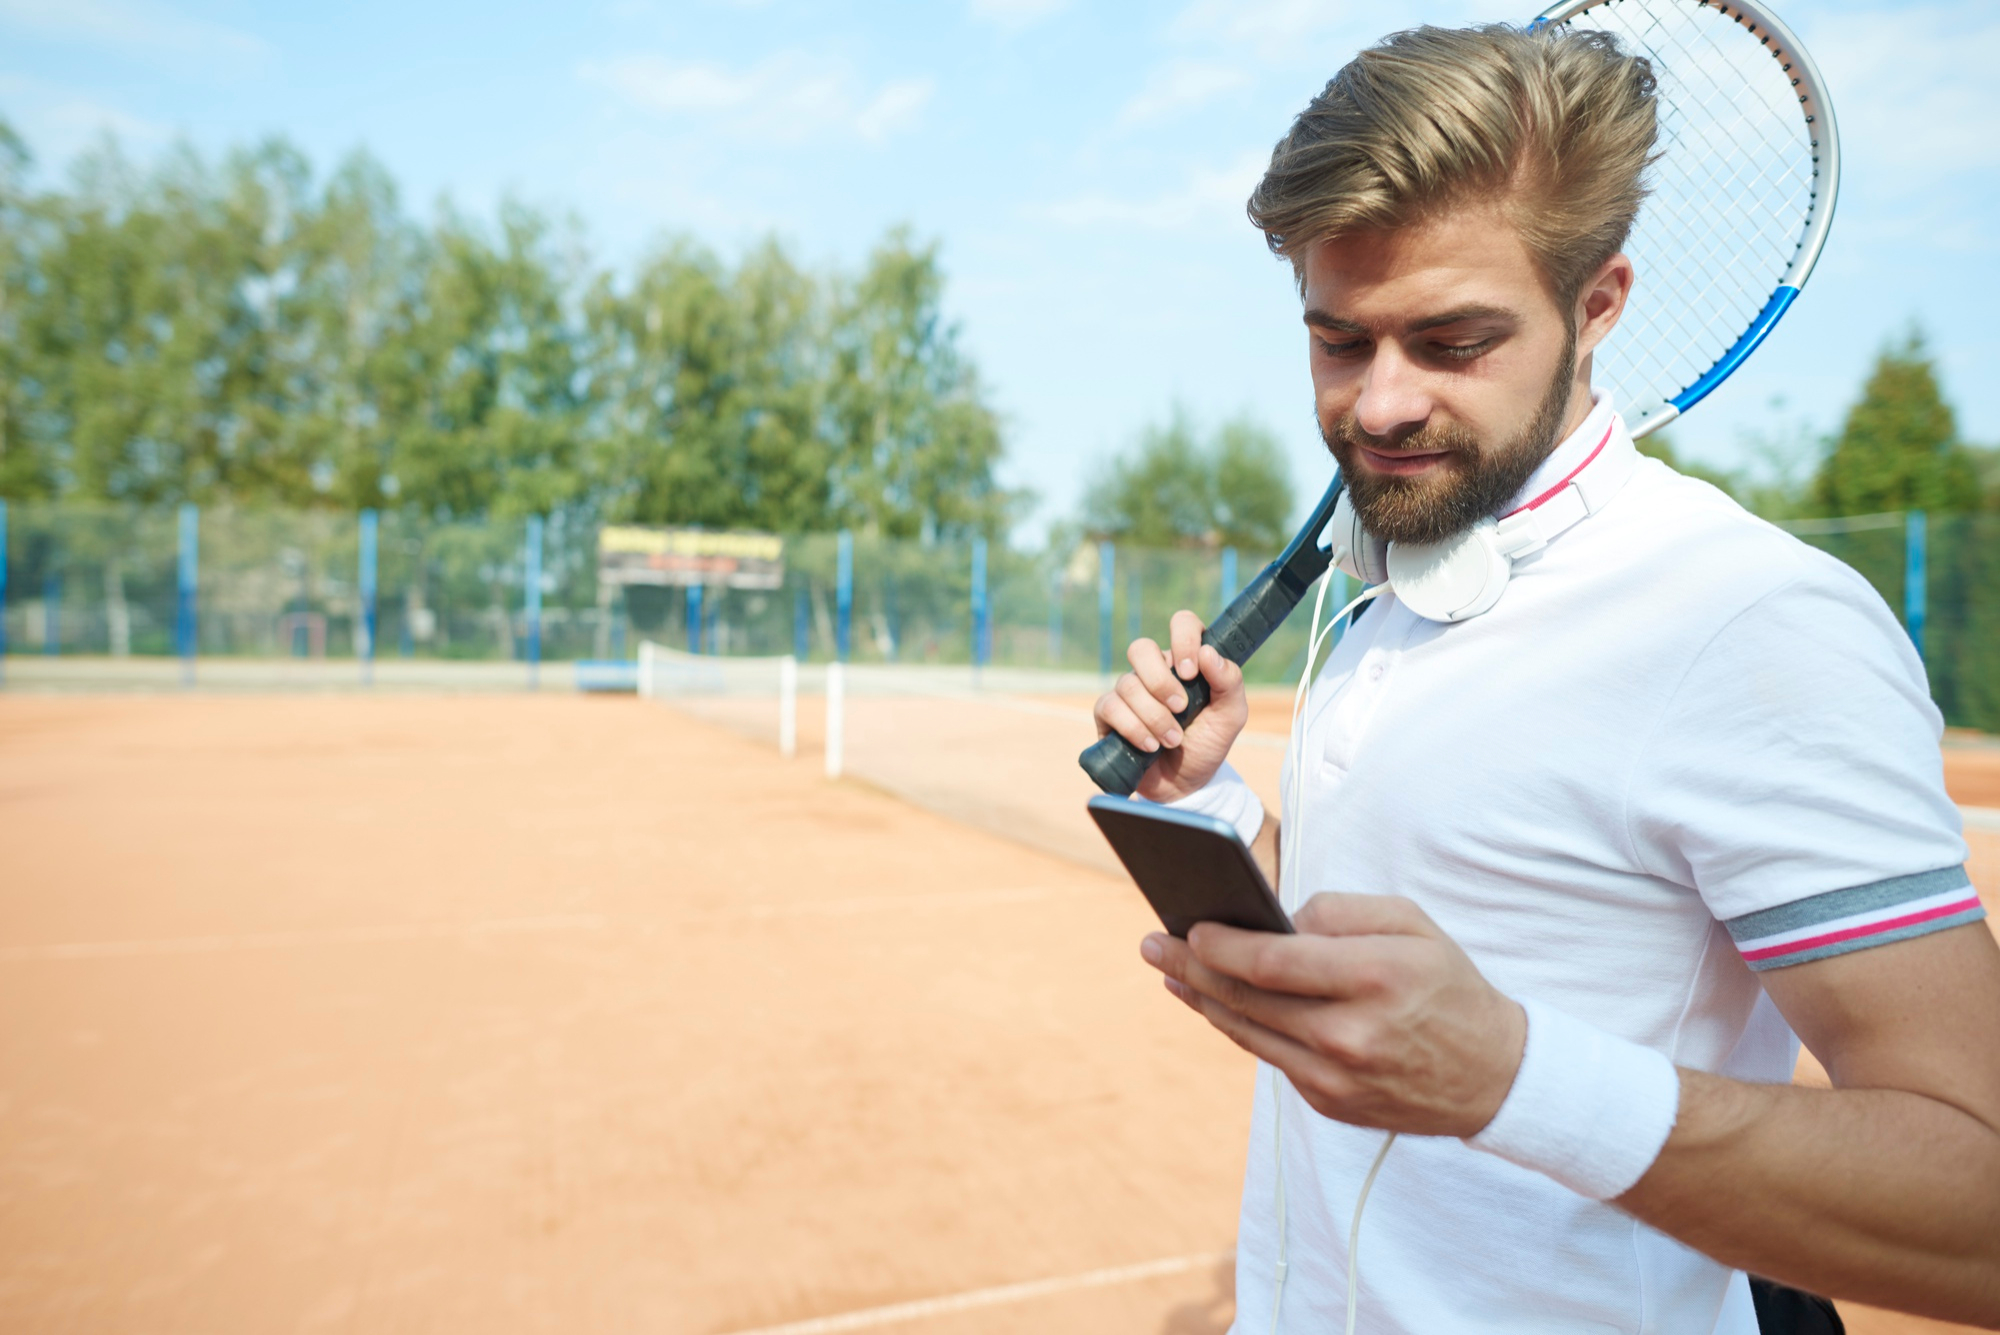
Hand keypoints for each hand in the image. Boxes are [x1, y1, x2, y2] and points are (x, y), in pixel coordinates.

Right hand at [1090, 609, 1248, 802]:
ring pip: (1128, 685)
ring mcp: (1129, 691)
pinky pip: (1110, 707)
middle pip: (1141, 648)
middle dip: (1160, 681)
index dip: (1184, 639)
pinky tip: (1150, 746)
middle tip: (1181, 708)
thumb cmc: (1208, 744)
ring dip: (1154, 717)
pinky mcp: (1109, 714)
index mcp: (1186, 661)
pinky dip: (1133, 728)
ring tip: (1172, 741)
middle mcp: (1155, 671)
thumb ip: (1229, 682)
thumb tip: (1208, 654)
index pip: (1182, 623)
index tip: (1192, 672)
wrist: (1185, 785)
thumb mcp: (1231, 716)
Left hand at [1139, 892, 1527, 1136]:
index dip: (1218, 945)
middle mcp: (1349, 1034)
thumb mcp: (1410, 923)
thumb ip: (1339, 911)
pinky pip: (1271, 1057)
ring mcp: (1336, 1078)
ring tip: (1171, 972)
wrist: (1495, 1076)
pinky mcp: (1330, 1103)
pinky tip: (1218, 1004)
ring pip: (1248, 1033)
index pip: (1271, 961)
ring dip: (1202, 1000)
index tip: (1187, 927)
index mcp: (1373, 978)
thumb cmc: (1447, 984)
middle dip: (1190, 968)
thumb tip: (1274, 919)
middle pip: (1246, 998)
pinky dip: (1241, 1028)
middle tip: (1151, 945)